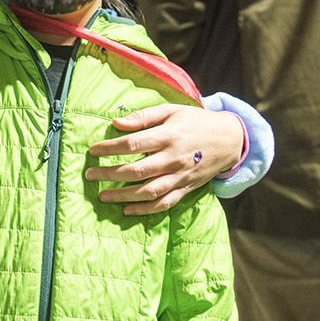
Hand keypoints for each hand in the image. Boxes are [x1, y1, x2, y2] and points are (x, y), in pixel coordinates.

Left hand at [86, 104, 244, 215]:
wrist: (229, 139)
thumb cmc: (195, 122)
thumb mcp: (171, 110)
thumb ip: (144, 117)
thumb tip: (116, 123)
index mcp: (168, 136)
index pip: (132, 144)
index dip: (109, 148)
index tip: (93, 151)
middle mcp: (173, 159)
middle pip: (136, 171)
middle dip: (109, 174)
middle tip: (90, 175)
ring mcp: (180, 176)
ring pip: (148, 191)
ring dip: (123, 195)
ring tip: (103, 195)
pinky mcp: (186, 189)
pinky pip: (164, 203)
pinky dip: (145, 210)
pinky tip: (127, 210)